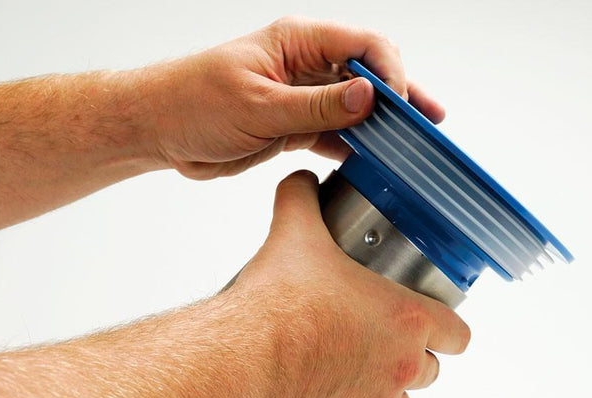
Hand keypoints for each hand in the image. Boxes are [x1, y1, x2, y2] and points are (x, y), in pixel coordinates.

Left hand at [137, 16, 444, 178]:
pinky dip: (353, 147)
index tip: (406, 102)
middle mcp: (304, 67)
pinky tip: (372, 161)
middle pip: (366, 76)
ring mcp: (300, 98)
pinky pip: (333, 134)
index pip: (362, 45)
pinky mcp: (292, 127)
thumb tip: (368, 94)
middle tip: (430, 121)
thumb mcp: (259, 105)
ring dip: (379, 126)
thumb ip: (316, 105)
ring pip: (353, 108)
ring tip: (409, 146)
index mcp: (297, 43)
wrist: (161, 130)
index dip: (391, 71)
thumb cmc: (195, 103)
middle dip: (399, 97)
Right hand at [228, 171, 469, 397]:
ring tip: (359, 369)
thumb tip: (302, 180)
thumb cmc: (278, 300)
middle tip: (380, 340)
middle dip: (411, 357)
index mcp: (407, 320)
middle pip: (431, 370)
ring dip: (388, 388)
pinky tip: (335, 394)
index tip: (430, 324)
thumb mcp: (296, 233)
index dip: (446, 329)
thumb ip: (304, 199)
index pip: (458, 336)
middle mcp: (401, 366)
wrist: (244, 357)